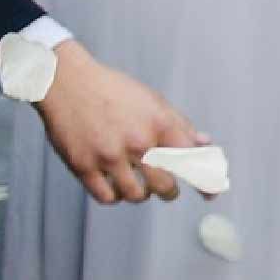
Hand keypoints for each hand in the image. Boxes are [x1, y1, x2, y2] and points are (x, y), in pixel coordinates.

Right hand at [34, 42, 207, 203]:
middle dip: (169, 191)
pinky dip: (115, 196)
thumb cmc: (113, 91)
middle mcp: (137, 142)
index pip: (192, 160)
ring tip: (140, 186)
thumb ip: (181, 126)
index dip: (205, 181)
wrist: (67, 82)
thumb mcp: (153, 101)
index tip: (211, 193)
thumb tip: (205, 145)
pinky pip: (107, 197)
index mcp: (159, 124)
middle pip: (165, 186)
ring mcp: (109, 156)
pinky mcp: (83, 166)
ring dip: (142, 195)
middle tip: (166, 188)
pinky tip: (115, 186)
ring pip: (136, 196)